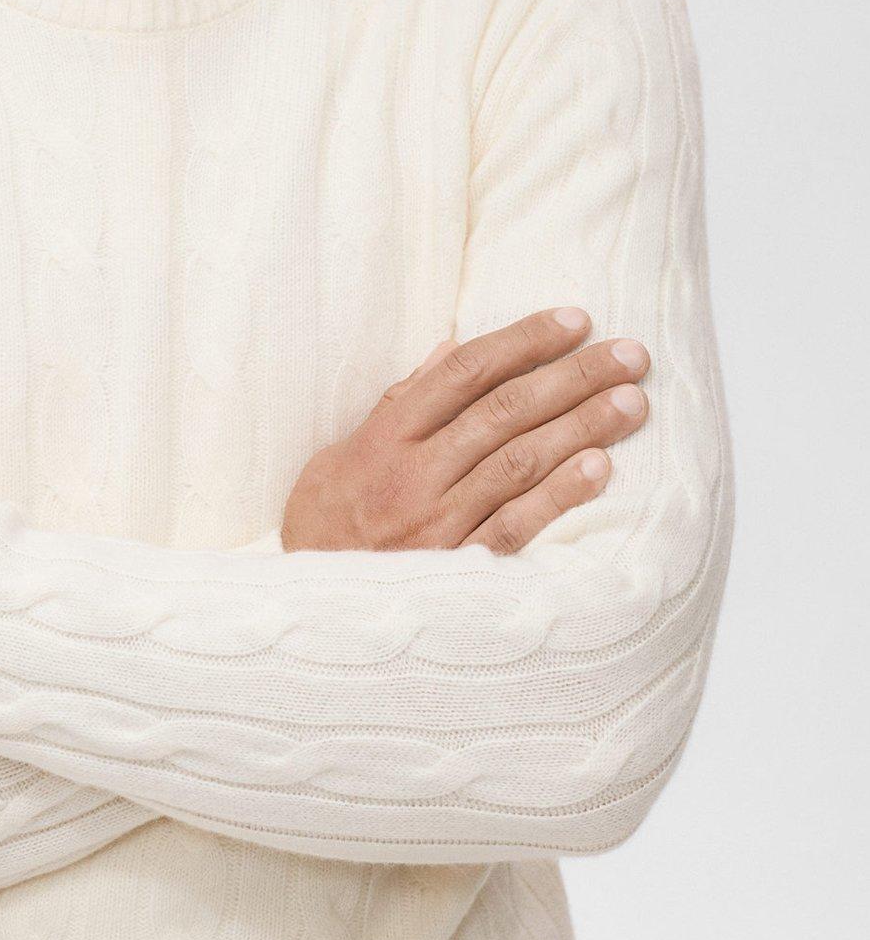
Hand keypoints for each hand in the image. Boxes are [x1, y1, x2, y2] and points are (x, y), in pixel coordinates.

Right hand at [280, 308, 649, 554]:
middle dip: (574, 376)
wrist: (307, 619)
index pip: (464, 372)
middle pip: (504, 410)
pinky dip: (559, 497)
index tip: (574, 320)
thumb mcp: (338, 455)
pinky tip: (600, 468)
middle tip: (629, 354)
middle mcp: (415, 474)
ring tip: (632, 402)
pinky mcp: (460, 570)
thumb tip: (449, 350)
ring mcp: (439, 523)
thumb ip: (397, 403)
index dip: (523, 340)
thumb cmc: (326, 528)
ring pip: (520, 461)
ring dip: (582, 427)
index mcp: (386, 437)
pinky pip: (516, 527)